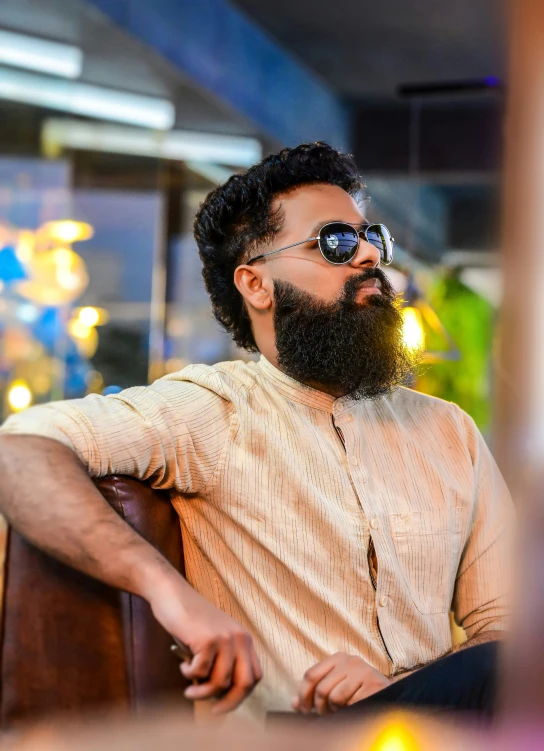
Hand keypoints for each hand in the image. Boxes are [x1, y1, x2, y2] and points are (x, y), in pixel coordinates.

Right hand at [148, 572, 261, 713]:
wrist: (172, 595)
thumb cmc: (190, 621)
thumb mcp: (214, 641)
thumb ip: (222, 663)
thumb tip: (221, 700)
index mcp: (245, 639)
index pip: (255, 677)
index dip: (241, 696)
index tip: (223, 704)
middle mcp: (240, 638)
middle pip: (245, 684)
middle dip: (228, 703)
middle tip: (212, 710)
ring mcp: (225, 638)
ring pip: (220, 683)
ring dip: (202, 692)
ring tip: (189, 690)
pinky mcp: (207, 639)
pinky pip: (200, 673)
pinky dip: (189, 675)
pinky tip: (183, 665)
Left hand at [293, 652, 389, 715]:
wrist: (391, 697)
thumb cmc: (359, 693)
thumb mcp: (336, 688)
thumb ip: (315, 692)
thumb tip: (294, 703)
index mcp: (338, 658)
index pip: (311, 674)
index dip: (304, 695)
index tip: (304, 710)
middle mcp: (350, 660)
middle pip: (321, 688)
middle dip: (319, 708)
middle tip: (325, 715)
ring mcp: (362, 670)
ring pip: (335, 697)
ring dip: (335, 711)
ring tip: (342, 711)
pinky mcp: (372, 683)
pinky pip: (351, 703)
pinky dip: (350, 711)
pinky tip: (355, 709)